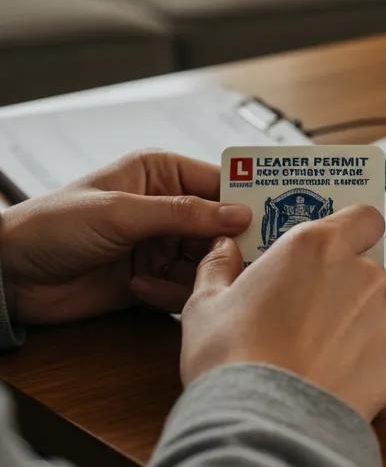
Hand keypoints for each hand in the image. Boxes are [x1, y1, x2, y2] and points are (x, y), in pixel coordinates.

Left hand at [0, 151, 250, 324]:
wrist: (8, 276)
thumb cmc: (53, 225)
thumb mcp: (122, 213)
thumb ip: (183, 214)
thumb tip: (239, 214)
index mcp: (161, 174)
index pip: (220, 182)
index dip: (248, 197)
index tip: (278, 212)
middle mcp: (166, 208)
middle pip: (220, 225)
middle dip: (228, 243)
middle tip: (246, 258)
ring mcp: (159, 245)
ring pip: (206, 260)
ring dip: (197, 272)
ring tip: (180, 278)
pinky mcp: (151, 280)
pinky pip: (183, 287)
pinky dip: (171, 293)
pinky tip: (141, 289)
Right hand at [180, 206, 385, 420]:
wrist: (263, 425)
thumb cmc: (232, 358)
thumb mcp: (206, 304)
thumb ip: (220, 266)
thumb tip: (223, 249)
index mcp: (319, 246)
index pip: (364, 217)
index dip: (353, 230)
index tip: (333, 247)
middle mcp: (361, 274)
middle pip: (364, 268)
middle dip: (341, 285)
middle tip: (303, 312)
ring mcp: (384, 319)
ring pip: (372, 312)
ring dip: (351, 325)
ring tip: (308, 355)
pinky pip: (379, 354)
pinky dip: (359, 365)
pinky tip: (325, 381)